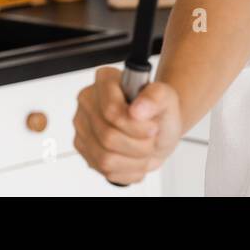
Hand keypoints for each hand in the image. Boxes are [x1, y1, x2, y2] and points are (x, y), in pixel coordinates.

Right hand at [73, 67, 181, 184]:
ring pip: (105, 158)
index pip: (111, 111)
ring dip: (135, 159)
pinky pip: (105, 170)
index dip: (136, 126)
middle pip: (108, 137)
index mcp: (105, 80)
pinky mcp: (83, 149)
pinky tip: (135, 157)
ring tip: (144, 147)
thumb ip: (156, 97)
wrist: (158, 130)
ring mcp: (82, 126)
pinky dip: (129, 169)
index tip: (152, 126)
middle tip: (151, 138)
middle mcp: (88, 101)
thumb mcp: (167, 98)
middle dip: (139, 144)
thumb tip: (137, 110)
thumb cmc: (159, 111)